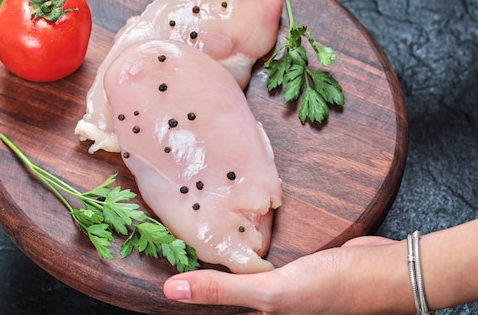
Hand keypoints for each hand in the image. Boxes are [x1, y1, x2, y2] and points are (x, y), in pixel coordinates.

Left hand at [163, 236, 411, 314]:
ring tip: (188, 239)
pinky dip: (245, 251)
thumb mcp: (273, 293)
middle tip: (165, 252)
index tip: (157, 278)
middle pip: (222, 297)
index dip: (188, 298)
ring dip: (218, 262)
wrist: (384, 271)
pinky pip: (259, 263)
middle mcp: (267, 309)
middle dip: (196, 279)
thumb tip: (170, 291)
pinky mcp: (292, 270)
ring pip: (238, 278)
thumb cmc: (333, 289)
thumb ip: (223, 291)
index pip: (213, 311)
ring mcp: (280, 290)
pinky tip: (233, 234)